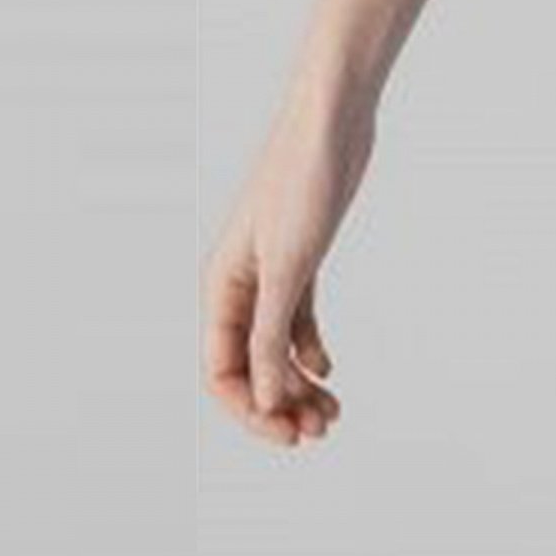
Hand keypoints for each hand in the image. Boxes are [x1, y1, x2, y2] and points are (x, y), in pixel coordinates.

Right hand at [202, 75, 372, 447]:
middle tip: (323, 430)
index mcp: (221, 288)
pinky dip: (309, 349)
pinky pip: (295, 320)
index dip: (250, 410)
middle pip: (248, 367)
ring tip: (334, 412)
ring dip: (298, 383)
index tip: (290, 434)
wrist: (333, 122)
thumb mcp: (288, 267)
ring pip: (275, 346)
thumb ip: (270, 334)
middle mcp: (239, 285)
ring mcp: (271, 272)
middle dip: (279, 404)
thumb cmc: (303, 183)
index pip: (221, 371)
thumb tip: (261, 397)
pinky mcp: (301, 260)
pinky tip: (329, 368)